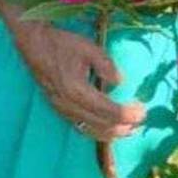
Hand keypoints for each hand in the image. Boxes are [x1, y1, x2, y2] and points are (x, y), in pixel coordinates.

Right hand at [16, 23, 144, 141]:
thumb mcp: (88, 47)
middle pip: (100, 124)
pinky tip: (108, 129)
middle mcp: (68, 105)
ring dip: (111, 133)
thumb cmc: (62, 44)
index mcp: (77, 90)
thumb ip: (106, 65)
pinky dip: (97, 131)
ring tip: (129, 130)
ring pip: (89, 130)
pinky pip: (80, 127)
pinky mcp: (58, 109)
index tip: (143, 111)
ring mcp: (61, 110)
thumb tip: (120, 82)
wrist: (33, 44)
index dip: (127, 114)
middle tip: (142, 121)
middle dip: (123, 126)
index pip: (108, 110)